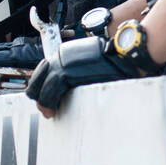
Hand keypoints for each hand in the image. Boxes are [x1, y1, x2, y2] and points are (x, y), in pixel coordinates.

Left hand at [26, 36, 140, 117]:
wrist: (126, 57)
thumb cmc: (115, 63)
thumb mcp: (91, 64)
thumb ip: (77, 72)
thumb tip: (67, 88)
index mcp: (67, 52)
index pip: (45, 68)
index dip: (42, 86)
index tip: (46, 99)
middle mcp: (62, 54)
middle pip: (40, 75)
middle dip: (39, 93)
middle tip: (45, 109)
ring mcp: (64, 61)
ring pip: (43, 84)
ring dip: (44, 100)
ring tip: (48, 112)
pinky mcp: (67, 72)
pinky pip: (50, 89)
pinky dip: (48, 102)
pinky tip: (51, 111)